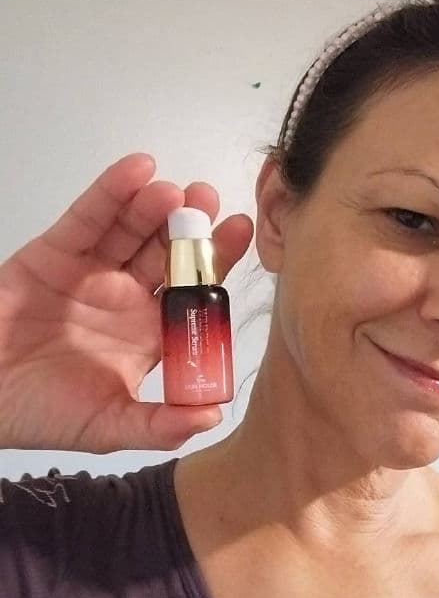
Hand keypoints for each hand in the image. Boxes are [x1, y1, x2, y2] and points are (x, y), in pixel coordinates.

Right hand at [0, 153, 253, 452]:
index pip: (193, 291)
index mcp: (149, 332)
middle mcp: (126, 296)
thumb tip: (212, 416)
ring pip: (131, 229)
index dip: (217, 261)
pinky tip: (137, 171)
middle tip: (210, 201)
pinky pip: (87, 218)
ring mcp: (93, 271)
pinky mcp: (55, 252)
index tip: (240, 231)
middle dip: (191, 225)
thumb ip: (159, 424)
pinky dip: (111, 193)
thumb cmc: (39, 413)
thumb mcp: (108, 426)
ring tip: (174, 193)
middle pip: (167, 252)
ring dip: (154, 206)